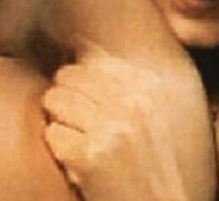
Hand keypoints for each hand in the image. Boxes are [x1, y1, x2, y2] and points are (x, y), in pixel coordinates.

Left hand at [42, 37, 203, 200]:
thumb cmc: (166, 171)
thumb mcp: (165, 117)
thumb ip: (135, 85)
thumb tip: (87, 47)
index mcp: (153, 88)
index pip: (95, 62)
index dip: (84, 82)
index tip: (90, 102)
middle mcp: (134, 102)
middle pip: (69, 75)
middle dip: (67, 97)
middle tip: (79, 122)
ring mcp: (112, 128)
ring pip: (55, 100)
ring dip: (60, 121)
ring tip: (78, 140)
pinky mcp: (90, 157)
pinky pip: (52, 134)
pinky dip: (60, 151)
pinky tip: (78, 163)